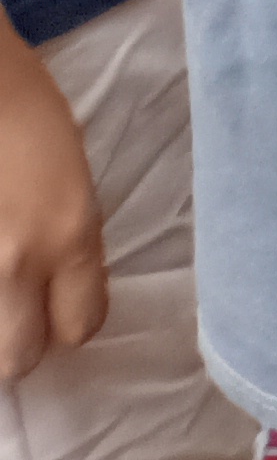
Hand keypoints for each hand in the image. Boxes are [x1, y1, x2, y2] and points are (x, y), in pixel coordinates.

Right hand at [0, 25, 107, 384]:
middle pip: (17, 358)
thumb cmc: (18, 101)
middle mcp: (15, 262)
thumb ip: (66, 234)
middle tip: (10, 312)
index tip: (57, 309)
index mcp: (70, 233)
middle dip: (15, 344)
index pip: (82, 324)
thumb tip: (52, 284)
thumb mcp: (67, 171)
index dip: (68, 320)